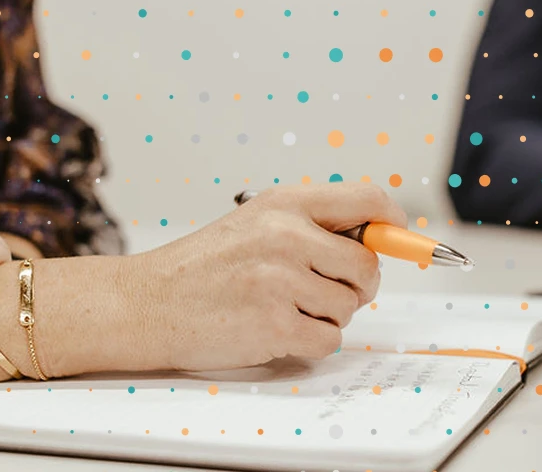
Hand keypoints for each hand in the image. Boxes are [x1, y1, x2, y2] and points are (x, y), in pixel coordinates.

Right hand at [128, 183, 406, 371]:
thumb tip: (379, 238)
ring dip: (326, 316)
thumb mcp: (253, 222)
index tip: (396, 236)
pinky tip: (276, 330)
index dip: (393, 224)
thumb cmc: (201, 267)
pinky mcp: (274, 325)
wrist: (145, 304)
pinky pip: (328, 339)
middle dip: (355, 286)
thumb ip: (312, 224)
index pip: (369, 200)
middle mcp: (286, 236)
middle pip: (368, 265)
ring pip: (349, 307)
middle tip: (323, 290)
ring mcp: (280, 281)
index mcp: (284, 204)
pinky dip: (310, 342)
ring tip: (283, 307)